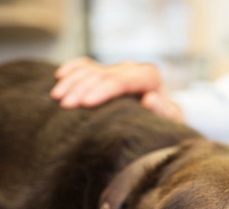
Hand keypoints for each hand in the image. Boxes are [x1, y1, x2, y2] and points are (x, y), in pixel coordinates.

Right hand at [51, 57, 184, 121]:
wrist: (164, 119)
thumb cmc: (167, 123)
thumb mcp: (171, 121)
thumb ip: (164, 111)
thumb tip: (150, 98)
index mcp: (149, 76)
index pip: (121, 80)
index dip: (102, 90)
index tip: (86, 103)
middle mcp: (132, 68)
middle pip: (102, 74)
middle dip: (82, 88)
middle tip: (64, 105)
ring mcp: (117, 69)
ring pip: (91, 69)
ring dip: (72, 81)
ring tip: (56, 97)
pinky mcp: (107, 72)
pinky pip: (86, 65)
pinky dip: (72, 69)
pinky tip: (59, 76)